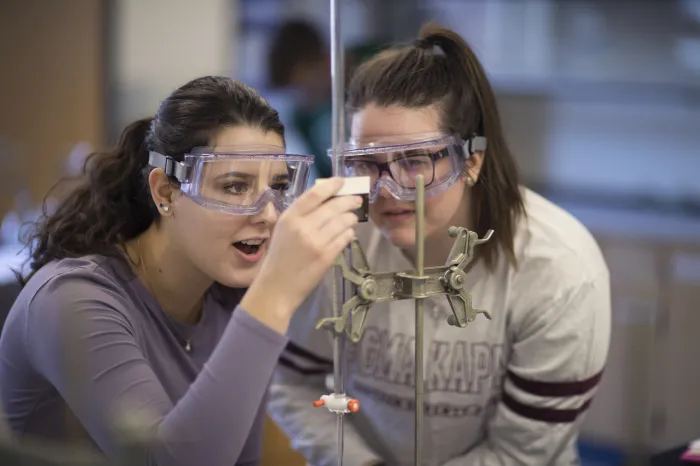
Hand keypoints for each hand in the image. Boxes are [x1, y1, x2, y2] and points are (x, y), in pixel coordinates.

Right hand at [241, 177, 361, 333]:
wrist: (277, 288)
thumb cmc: (279, 256)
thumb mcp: (283, 229)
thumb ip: (301, 214)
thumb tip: (325, 197)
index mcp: (290, 218)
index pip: (315, 194)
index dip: (331, 185)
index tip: (342, 181)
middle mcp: (304, 227)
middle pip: (334, 206)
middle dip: (348, 200)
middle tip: (356, 199)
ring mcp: (317, 242)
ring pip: (343, 221)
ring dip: (351, 217)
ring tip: (352, 217)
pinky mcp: (327, 256)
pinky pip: (345, 238)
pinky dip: (349, 233)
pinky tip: (348, 233)